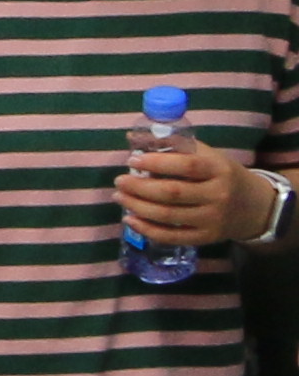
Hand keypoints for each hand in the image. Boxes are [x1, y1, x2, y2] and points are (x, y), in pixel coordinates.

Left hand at [121, 139, 257, 248]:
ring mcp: (212, 218)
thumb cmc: (223, 176)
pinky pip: (172, 236)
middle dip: (139, 187)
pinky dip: (147, 229)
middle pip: (172, 192)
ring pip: (168, 215)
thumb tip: (132, 138)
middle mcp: (218, 194)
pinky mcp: (206, 237)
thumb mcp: (209, 157)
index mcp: (219, 169)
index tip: (132, 160)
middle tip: (119, 181)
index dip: (157, 162)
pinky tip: (130, 220)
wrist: (255, 207)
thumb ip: (175, 146)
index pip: (187, 165)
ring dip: (137, 207)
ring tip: (119, 197)